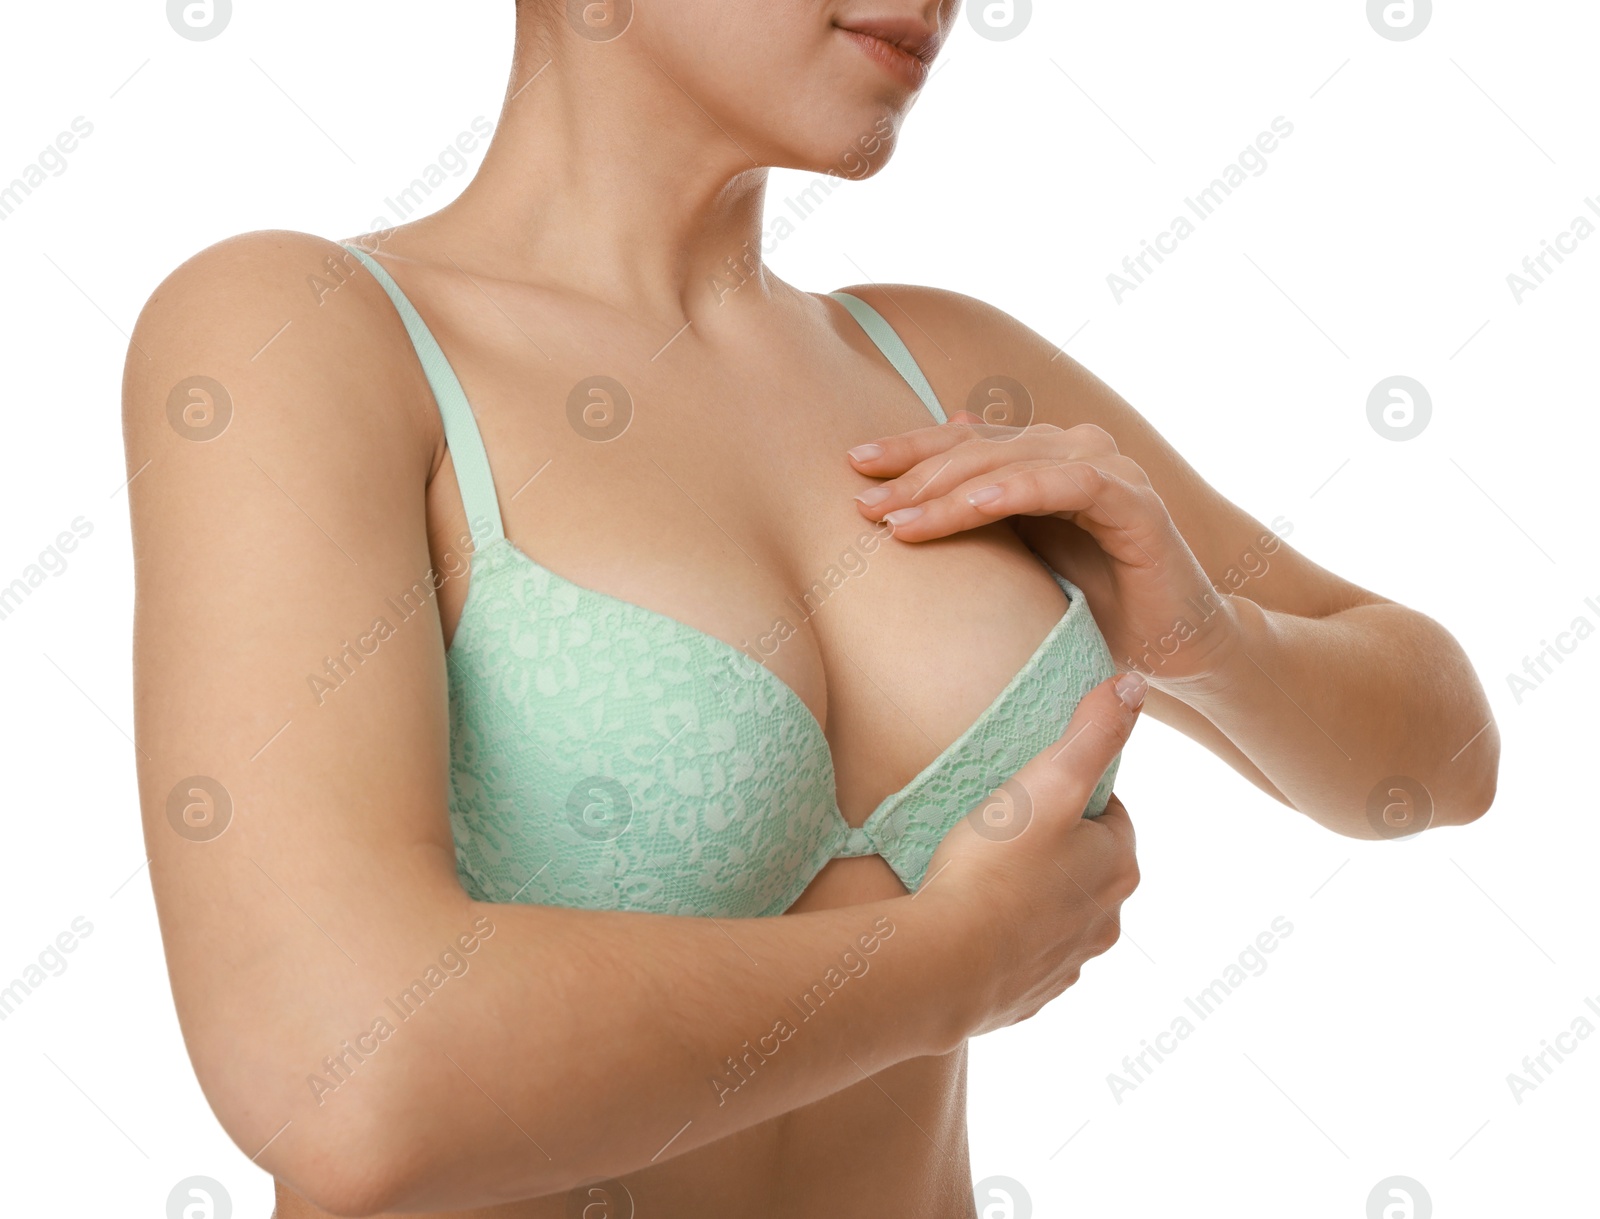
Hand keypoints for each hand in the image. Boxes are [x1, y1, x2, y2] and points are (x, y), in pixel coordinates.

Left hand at [847, 415, 1238, 686]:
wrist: (1172, 646)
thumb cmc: (1092, 604)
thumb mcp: (1018, 560)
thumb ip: (978, 514)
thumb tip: (927, 473)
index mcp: (1041, 457)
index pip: (963, 442)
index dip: (907, 450)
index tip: (852, 468)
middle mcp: (1075, 450)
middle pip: (979, 448)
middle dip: (915, 475)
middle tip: (862, 502)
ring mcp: (1109, 471)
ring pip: (1015, 462)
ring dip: (952, 489)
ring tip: (899, 517)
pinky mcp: (1137, 504)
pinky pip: (1070, 485)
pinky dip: (1020, 489)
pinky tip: (976, 505)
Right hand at [918, 671, 1144, 1039]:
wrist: (946, 966)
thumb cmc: (995, 867)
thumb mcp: (1046, 781)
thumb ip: (1093, 730)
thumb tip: (1136, 685)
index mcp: (1119, 867)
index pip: (1109, 816)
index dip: (1070, 798)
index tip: (1028, 793)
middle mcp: (1107, 922)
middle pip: (1085, 868)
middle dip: (1053, 850)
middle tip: (999, 830)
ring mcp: (1069, 964)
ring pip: (1057, 916)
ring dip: (1030, 898)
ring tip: (980, 877)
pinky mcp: (1031, 996)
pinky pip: (1025, 958)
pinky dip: (1006, 942)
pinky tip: (971, 925)